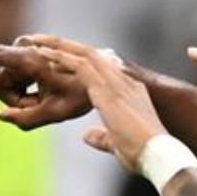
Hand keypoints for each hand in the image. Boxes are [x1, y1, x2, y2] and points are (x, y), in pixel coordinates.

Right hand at [0, 33, 92, 128]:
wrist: (98, 75)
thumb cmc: (82, 93)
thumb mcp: (58, 112)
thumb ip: (28, 119)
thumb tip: (1, 116)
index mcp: (32, 61)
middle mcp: (23, 48)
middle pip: (0, 87)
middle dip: (19, 101)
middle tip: (46, 103)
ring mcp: (22, 46)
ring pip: (5, 84)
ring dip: (24, 95)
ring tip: (49, 94)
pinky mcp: (22, 49)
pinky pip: (12, 78)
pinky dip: (27, 88)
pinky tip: (46, 86)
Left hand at [32, 36, 165, 171]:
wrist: (159, 154)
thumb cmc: (145, 154)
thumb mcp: (118, 143)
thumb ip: (102, 137)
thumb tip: (87, 136)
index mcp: (132, 94)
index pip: (104, 70)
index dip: (81, 63)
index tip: (62, 60)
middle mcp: (126, 83)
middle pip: (93, 55)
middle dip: (67, 46)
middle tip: (43, 41)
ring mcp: (117, 83)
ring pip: (85, 54)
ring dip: (59, 46)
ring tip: (37, 41)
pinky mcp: (107, 89)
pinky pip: (79, 65)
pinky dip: (59, 57)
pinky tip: (41, 54)